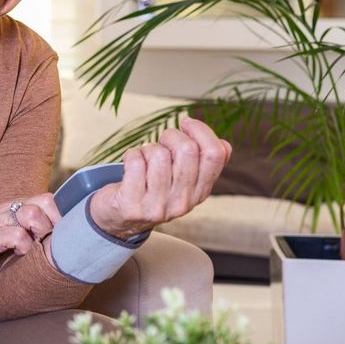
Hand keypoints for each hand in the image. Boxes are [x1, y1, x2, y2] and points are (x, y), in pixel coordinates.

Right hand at [0, 193, 61, 266]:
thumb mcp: (8, 226)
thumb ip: (28, 227)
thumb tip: (55, 240)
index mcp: (18, 206)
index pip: (49, 200)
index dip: (59, 217)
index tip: (61, 236)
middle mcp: (11, 209)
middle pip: (45, 202)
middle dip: (53, 224)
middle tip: (49, 242)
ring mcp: (0, 221)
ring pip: (33, 215)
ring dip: (39, 232)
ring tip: (35, 246)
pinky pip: (15, 236)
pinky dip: (23, 245)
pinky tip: (19, 253)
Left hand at [89, 116, 230, 239]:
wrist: (120, 220)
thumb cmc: (153, 191)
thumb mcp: (184, 182)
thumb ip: (203, 165)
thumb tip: (224, 145)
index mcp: (200, 192)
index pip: (215, 154)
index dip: (202, 130)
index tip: (186, 123)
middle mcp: (183, 202)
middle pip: (187, 150)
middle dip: (171, 135)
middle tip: (162, 141)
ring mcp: (157, 206)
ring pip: (158, 154)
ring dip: (148, 148)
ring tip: (145, 158)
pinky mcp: (132, 204)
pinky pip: (135, 161)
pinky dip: (131, 154)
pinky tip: (131, 164)